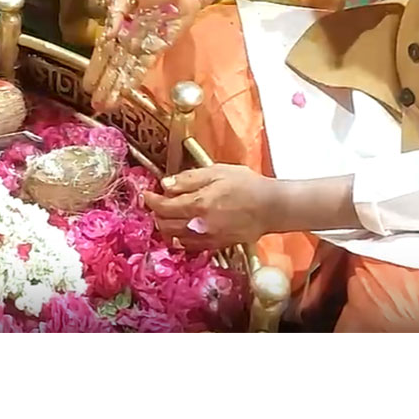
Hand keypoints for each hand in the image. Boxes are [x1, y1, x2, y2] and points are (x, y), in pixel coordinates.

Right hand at [82, 0, 216, 111]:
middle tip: (94, 104)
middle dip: (103, 84)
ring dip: (115, 87)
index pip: (103, 50)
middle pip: (112, 65)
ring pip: (125, 70)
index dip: (95, 68)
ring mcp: (143, 44)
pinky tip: (124, 92)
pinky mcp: (158, 47)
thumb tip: (107, 33)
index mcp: (118, 23)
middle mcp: (128, 38)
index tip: (85, 85)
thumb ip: (117, 9)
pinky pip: (143, 66)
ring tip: (105, 105)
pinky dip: (133, 78)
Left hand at [143, 164, 281, 250]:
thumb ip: (189, 178)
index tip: (147, 194)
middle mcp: (199, 225)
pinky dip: (180, 238)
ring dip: (166, 227)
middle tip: (156, 203)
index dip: (151, 200)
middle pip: (165, 225)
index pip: (164, 207)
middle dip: (156, 214)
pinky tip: (182, 229)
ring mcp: (207, 238)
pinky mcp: (216, 245)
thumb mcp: (217, 172)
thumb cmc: (247, 185)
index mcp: (198, 204)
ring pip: (175, 238)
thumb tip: (166, 184)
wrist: (271, 207)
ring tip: (167, 216)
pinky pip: (189, 246)